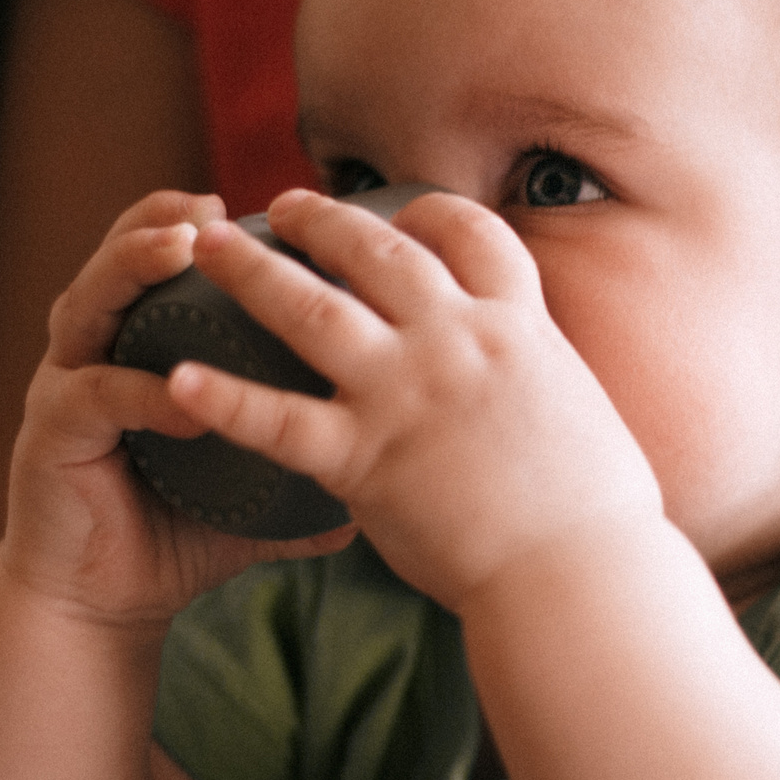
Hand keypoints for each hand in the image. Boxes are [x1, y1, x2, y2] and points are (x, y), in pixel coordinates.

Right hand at [1, 189, 351, 626]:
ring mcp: (67, 386)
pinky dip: (138, 390)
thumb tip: (405, 464)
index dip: (203, 223)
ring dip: (131, 270)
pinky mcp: (49, 435)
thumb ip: (316, 462)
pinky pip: (94, 396)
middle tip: (207, 205)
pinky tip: (180, 394)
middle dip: (159, 222)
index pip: (167, 265)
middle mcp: (100, 351)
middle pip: (119, 260)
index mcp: (144, 346)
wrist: (101, 605)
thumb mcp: (257, 488)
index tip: (264, 203)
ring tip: (179, 251)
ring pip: (87, 304)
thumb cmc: (178, 535)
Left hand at [163, 189, 665, 612]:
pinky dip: (226, 399)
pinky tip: (181, 380)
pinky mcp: (365, 458)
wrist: (579, 574)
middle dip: (322, 220)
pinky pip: (278, 420)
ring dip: (251, 270)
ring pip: (310, 309)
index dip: (430, 212)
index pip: (472, 235)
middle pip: (376, 250)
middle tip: (280, 206)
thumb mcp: (582, 411)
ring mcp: (405, 394)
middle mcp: (456, 340)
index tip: (400, 208)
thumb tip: (535, 381)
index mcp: (516, 326)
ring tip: (205, 248)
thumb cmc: (598, 515)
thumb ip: (540, 380)